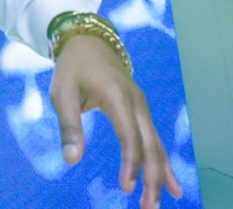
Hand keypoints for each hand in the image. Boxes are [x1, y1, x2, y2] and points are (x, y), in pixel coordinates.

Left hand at [50, 34, 182, 208]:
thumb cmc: (72, 68)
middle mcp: (137, 103)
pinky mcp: (141, 112)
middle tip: (148, 207)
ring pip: (157, 145)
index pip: (130, 136)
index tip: (126, 187)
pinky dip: (161, 163)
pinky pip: (154, 140)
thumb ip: (68, 126)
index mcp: (118, 97)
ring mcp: (142, 107)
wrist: (88, 41)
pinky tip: (169, 184)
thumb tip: (71, 160)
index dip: (131, 163)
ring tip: (156, 203)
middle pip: (151, 145)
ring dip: (159, 175)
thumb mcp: (62, 93)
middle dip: (153, 177)